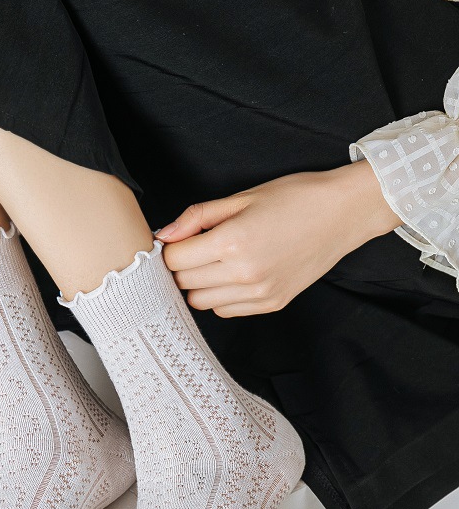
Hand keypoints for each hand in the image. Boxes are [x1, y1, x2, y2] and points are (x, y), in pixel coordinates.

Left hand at [156, 160, 400, 316]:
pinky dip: (222, 296)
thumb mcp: (241, 197)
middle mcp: (244, 273)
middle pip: (184, 283)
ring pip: (201, 302)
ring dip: (200, 284)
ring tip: (215, 261)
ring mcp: (259, 293)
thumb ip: (197, 217)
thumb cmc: (295, 197)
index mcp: (232, 242)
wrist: (343, 213)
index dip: (171, 248)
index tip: (181, 239)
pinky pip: (227, 310)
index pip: (175, 260)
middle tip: (196, 247)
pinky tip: (234, 274)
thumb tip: (164, 234)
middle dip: (183, 265)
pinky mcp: (272, 303)